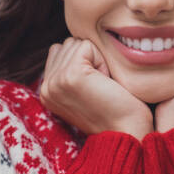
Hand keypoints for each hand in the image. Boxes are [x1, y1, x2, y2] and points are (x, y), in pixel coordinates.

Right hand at [39, 38, 153, 138]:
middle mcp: (46, 87)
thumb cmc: (115, 109)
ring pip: (77, 43)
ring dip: (96, 59)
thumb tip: (73, 42)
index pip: (60, 51)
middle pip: (68, 44)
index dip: (84, 61)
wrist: (127, 131)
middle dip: (90, 59)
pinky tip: (105, 82)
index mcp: (47, 91)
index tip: (95, 88)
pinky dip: (102, 60)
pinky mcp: (70, 75)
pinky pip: (87, 46)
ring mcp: (55, 82)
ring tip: (102, 85)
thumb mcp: (84, 89)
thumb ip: (71, 68)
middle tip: (100, 86)